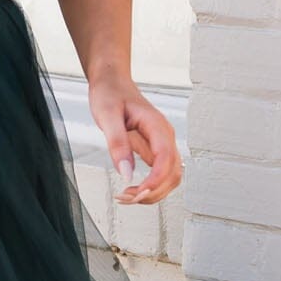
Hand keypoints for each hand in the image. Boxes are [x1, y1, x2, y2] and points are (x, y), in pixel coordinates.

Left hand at [87, 73, 181, 205]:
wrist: (112, 81)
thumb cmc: (110, 93)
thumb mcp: (106, 115)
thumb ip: (117, 144)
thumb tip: (126, 173)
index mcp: (157, 126)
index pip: (166, 160)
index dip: (155, 181)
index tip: (136, 192)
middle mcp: (165, 136)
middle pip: (173, 174)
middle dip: (153, 192)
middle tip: (126, 199)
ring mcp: (162, 144)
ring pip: (170, 178)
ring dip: (153, 193)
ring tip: (127, 197)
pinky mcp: (155, 149)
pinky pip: (161, 174)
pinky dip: (150, 187)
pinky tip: (131, 190)